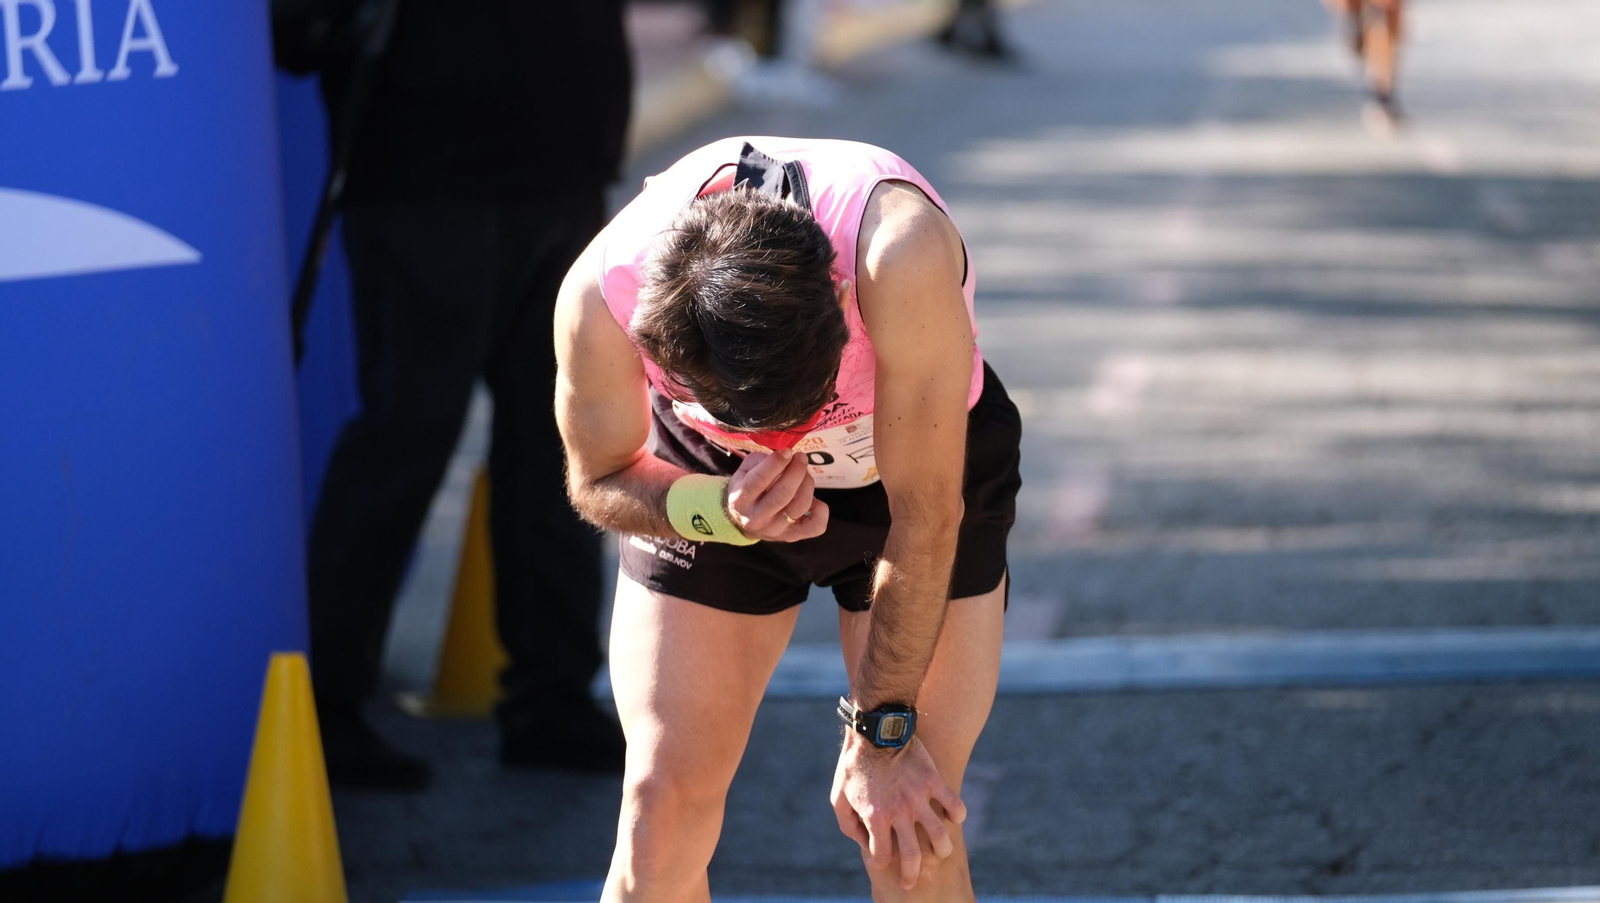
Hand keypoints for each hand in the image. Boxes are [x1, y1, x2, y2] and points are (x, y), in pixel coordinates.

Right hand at [725, 448, 829, 541]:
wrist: (741, 522)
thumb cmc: (746, 491)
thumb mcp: (743, 472)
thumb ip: (760, 461)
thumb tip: (785, 456)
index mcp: (741, 500)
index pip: (759, 480)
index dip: (776, 462)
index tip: (787, 451)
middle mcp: (757, 518)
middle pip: (783, 493)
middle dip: (796, 471)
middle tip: (801, 458)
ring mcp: (776, 530)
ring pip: (800, 506)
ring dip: (807, 484)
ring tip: (805, 474)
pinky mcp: (792, 536)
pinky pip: (816, 526)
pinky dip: (821, 510)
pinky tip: (815, 500)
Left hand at [830, 732, 966, 890]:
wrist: (875, 731)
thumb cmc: (853, 764)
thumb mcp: (839, 796)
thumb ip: (847, 823)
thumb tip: (861, 841)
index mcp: (875, 817)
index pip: (882, 856)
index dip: (880, 862)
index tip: (882, 860)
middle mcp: (899, 812)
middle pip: (913, 856)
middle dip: (912, 874)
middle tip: (912, 880)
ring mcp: (919, 797)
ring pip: (940, 836)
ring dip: (942, 849)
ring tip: (941, 851)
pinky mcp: (933, 781)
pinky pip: (954, 804)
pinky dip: (958, 815)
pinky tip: (954, 818)